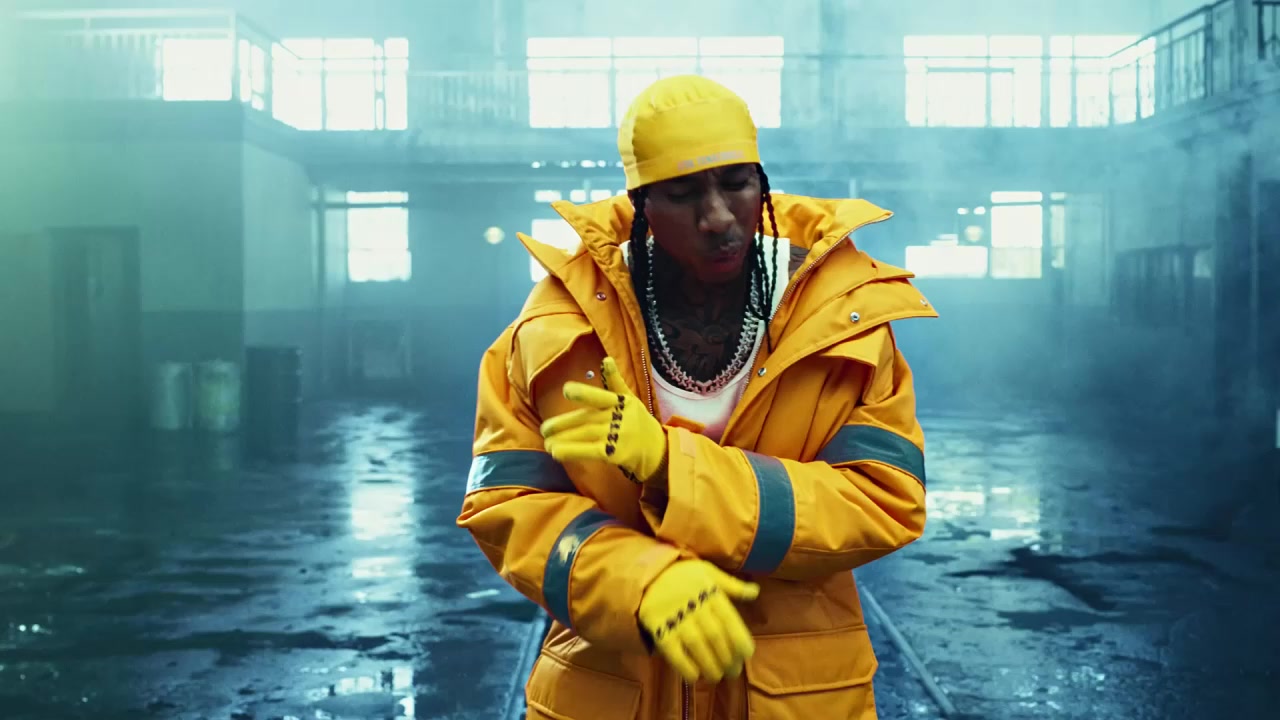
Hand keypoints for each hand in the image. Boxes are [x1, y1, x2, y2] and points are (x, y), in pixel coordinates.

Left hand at [540, 357, 666, 482]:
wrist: (658, 450)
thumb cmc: (638, 422)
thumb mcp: (629, 399)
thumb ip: (615, 382)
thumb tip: (606, 360)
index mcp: (620, 402)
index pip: (600, 396)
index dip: (583, 393)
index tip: (566, 390)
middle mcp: (619, 417)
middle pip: (585, 419)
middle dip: (562, 424)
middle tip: (544, 429)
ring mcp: (617, 436)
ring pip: (584, 435)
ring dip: (563, 439)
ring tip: (546, 441)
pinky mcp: (615, 454)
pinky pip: (589, 452)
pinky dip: (572, 452)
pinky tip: (556, 452)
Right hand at [639, 560, 759, 682]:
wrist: (647, 574)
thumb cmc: (682, 574)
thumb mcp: (708, 572)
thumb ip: (732, 585)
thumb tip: (755, 592)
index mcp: (709, 592)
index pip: (729, 619)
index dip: (740, 639)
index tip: (747, 654)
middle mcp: (694, 605)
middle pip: (715, 636)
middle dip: (727, 658)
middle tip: (733, 672)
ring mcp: (675, 617)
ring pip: (697, 645)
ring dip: (710, 665)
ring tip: (716, 677)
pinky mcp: (658, 628)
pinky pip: (673, 651)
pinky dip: (684, 666)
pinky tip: (694, 676)